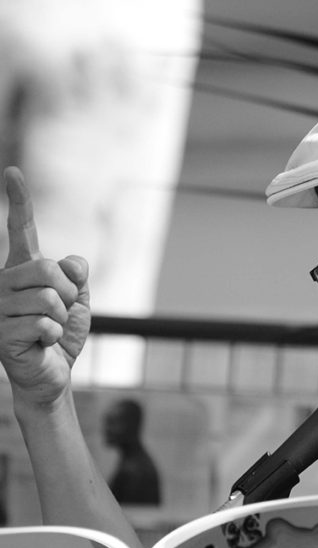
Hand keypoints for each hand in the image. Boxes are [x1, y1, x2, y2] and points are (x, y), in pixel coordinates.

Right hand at [0, 166, 90, 405]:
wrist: (52, 373)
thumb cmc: (61, 334)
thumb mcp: (78, 300)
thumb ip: (76, 276)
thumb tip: (70, 262)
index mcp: (22, 270)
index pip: (20, 231)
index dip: (19, 202)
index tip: (13, 172)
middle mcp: (3, 283)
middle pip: (48, 269)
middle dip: (67, 293)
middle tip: (61, 312)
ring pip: (49, 298)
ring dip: (61, 317)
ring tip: (49, 329)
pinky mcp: (0, 333)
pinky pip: (45, 323)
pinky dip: (54, 335)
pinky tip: (42, 344)